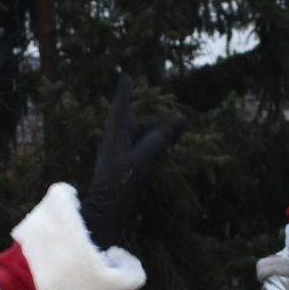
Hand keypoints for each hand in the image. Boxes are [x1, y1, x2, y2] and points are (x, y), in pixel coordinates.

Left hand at [81, 76, 179, 245]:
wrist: (104, 212)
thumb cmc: (118, 185)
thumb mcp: (140, 160)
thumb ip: (156, 141)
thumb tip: (171, 128)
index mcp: (115, 134)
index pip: (122, 107)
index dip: (125, 92)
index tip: (125, 77)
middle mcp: (116, 141)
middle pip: (139, 124)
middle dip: (160, 123)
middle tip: (183, 125)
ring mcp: (119, 154)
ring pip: (142, 137)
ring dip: (160, 135)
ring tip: (179, 134)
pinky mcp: (124, 168)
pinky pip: (141, 150)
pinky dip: (155, 146)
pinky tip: (166, 149)